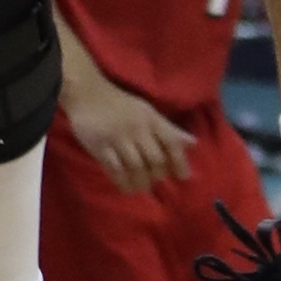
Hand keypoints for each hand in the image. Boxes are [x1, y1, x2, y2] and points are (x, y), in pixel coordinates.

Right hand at [62, 71, 195, 192]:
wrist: (86, 94)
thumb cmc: (121, 105)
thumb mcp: (147, 112)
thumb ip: (169, 130)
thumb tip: (193, 144)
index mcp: (150, 119)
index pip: (171, 142)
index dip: (180, 161)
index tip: (182, 176)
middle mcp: (136, 129)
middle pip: (155, 159)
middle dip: (157, 174)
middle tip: (154, 179)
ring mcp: (117, 138)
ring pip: (136, 167)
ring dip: (141, 182)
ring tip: (141, 186)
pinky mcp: (100, 147)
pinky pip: (115, 170)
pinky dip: (123, 182)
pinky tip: (126, 186)